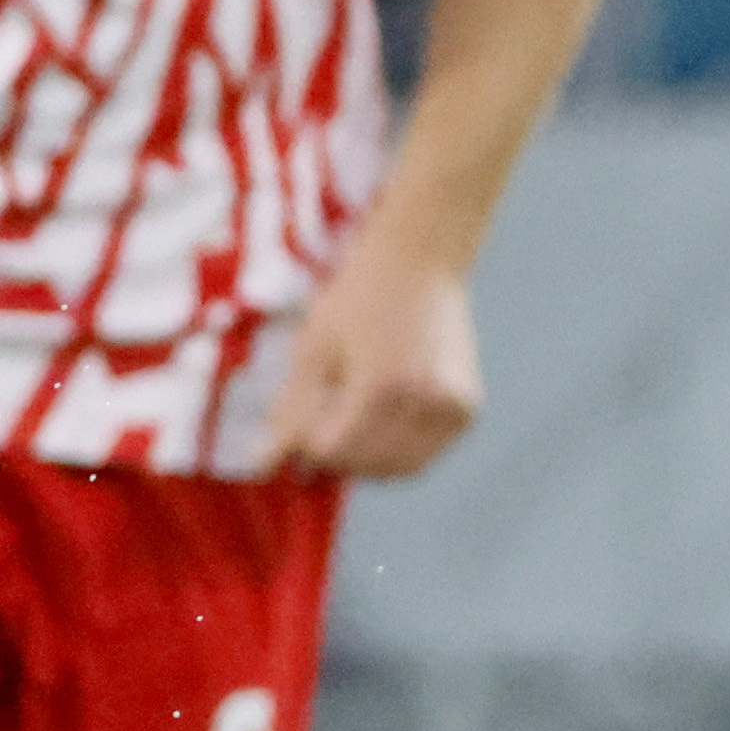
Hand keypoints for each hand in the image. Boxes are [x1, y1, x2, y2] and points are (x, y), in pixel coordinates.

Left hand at [260, 234, 483, 480]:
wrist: (422, 260)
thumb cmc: (360, 296)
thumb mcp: (315, 348)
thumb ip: (291, 410)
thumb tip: (262, 465)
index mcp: (381, 385)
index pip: (333, 451)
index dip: (306, 447)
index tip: (296, 426)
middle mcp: (425, 402)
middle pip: (367, 465)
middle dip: (336, 458)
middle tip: (319, 431)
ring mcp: (452, 408)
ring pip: (400, 469)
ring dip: (368, 462)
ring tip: (348, 427)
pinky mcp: (467, 410)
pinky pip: (426, 455)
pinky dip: (398, 453)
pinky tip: (380, 423)